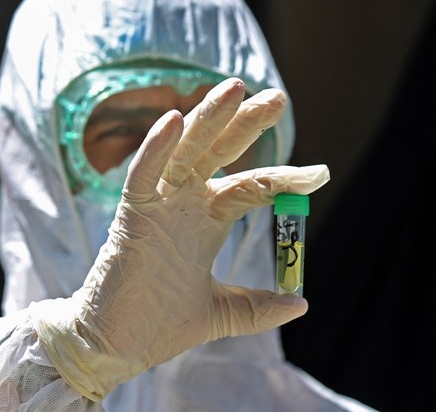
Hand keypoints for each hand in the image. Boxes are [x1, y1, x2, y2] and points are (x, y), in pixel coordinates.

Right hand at [29, 78, 329, 400]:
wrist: (115, 347)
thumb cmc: (159, 324)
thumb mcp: (222, 313)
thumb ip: (258, 307)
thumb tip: (301, 303)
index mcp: (208, 218)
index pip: (252, 185)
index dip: (285, 176)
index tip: (320, 173)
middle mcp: (186, 203)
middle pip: (220, 151)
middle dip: (247, 123)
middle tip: (277, 98)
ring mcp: (159, 206)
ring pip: (186, 151)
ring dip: (209, 118)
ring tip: (236, 88)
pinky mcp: (131, 217)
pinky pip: (143, 176)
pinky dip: (156, 148)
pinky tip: (175, 120)